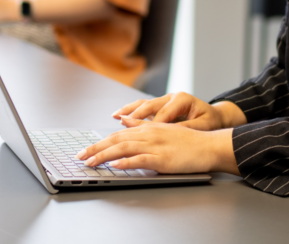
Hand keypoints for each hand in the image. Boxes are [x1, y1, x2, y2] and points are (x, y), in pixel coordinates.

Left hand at [77, 118, 238, 174]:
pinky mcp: (162, 158)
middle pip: (116, 140)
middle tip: (79, 156)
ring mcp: (155, 145)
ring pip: (124, 148)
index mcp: (148, 128)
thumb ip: (143, 126)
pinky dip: (126, 162)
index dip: (100, 143)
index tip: (85, 150)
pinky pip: (140, 159)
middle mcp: (148, 134)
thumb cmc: (189, 141)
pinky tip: (115, 165)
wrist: (209, 144)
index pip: (118, 135)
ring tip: (90, 162)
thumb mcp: (163, 129)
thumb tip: (124, 122)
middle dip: (95, 148)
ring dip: (104, 155)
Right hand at [111, 92, 246, 130]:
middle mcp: (171, 96)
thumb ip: (185, 128)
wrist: (216, 116)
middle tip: (119, 123)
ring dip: (128, 111)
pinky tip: (121, 116)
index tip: (140, 136)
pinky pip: (144, 107)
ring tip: (115, 116)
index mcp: (181, 99)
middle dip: (133, 115)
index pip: (163, 114)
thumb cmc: (211, 122)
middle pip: (148, 105)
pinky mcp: (162, 105)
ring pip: (143, 104)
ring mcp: (165, 99)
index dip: (151, 125)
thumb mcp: (202, 126)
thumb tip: (169, 133)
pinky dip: (132, 112)